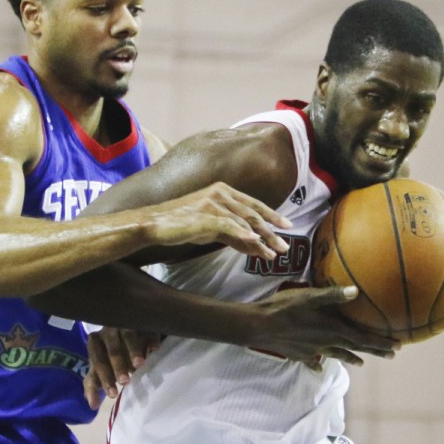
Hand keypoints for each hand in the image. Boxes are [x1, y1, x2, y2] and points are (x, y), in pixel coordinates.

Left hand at [84, 327, 160, 409]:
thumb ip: (94, 383)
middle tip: (125, 382)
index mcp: (95, 342)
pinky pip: (147, 329)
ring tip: (139, 365)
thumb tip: (92, 405)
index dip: (104, 378)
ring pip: (128, 335)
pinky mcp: (143, 322)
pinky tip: (154, 349)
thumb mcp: (101, 367)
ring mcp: (127, 324)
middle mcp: (109, 330)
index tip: (113, 394)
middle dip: (118, 365)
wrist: (129, 333)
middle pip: (113, 348)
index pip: (98, 361)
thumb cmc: (112, 356)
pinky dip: (151, 339)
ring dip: (133, 350)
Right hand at [145, 181, 292, 260]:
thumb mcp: (212, 228)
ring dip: (261, 238)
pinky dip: (243, 234)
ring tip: (273, 252)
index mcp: (223, 191)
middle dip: (271, 231)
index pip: (253, 204)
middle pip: (253, 213)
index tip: (287, 226)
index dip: (272, 215)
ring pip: (245, 221)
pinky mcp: (205, 216)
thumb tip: (256, 245)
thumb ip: (233, 234)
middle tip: (284, 247)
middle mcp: (220, 193)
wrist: (155, 223)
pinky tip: (255, 242)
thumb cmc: (183, 224)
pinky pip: (229, 226)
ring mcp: (213, 204)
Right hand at [245, 285, 399, 368]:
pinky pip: (313, 362)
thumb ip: (333, 295)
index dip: (380, 342)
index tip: (397, 346)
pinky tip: (320, 368)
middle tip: (391, 355)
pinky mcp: (299, 355)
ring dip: (351, 358)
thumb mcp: (310, 296)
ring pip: (337, 355)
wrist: (260, 326)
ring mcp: (313, 351)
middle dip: (374, 351)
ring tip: (361, 364)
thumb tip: (356, 291)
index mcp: (332, 328)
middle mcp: (326, 342)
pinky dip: (319, 365)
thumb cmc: (285, 308)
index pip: (362, 338)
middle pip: (355, 348)